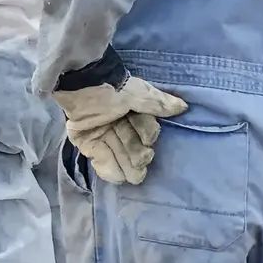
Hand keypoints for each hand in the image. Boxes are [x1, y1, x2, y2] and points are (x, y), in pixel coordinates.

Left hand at [53, 77, 186, 184]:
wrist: (80, 85)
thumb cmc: (111, 89)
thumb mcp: (137, 93)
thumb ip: (158, 103)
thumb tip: (182, 107)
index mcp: (132, 114)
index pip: (144, 130)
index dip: (147, 136)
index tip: (148, 139)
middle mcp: (119, 126)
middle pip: (132, 146)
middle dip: (137, 156)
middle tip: (141, 163)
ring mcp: (102, 135)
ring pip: (117, 155)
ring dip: (126, 166)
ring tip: (133, 177)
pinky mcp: (86, 142)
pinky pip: (99, 158)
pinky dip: (107, 168)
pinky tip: (117, 176)